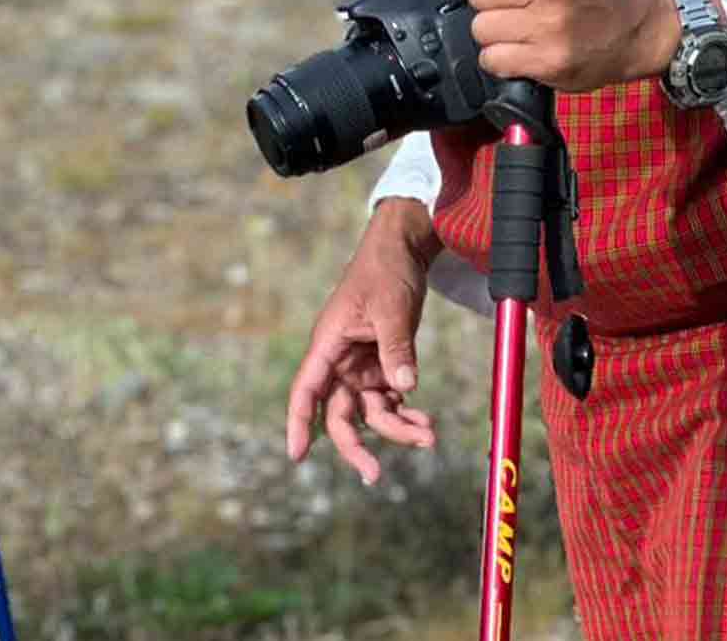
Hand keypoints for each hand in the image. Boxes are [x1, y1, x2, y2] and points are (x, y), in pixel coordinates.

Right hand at [284, 199, 440, 483]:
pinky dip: (406, 414)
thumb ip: (396, 349)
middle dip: (355, 445)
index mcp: (329, 344)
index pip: (306, 390)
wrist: (403, 250)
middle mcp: (340, 361)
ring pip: (370, 412)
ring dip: (396, 429)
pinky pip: (390, 400)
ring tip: (429, 437)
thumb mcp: (391, 308)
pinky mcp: (382, 364)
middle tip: (374, 475)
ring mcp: (361, 365)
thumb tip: (404, 387)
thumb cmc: (386, 272)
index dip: (299, 422)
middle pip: (338, 413)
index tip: (297, 455)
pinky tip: (425, 422)